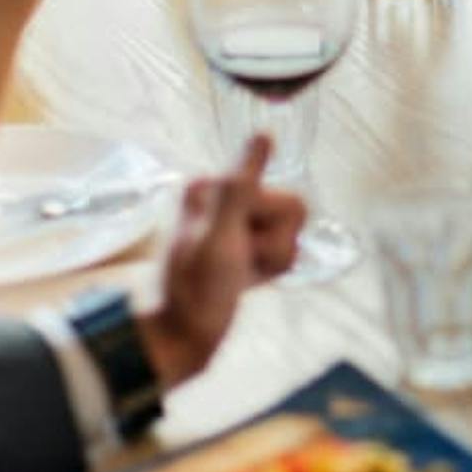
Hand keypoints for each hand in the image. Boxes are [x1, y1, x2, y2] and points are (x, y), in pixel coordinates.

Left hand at [137, 135, 306, 387]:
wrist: (180, 337)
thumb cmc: (195, 290)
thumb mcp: (217, 238)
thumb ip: (240, 187)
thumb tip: (263, 134)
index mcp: (214, 187)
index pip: (285, 200)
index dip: (269, 231)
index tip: (242, 245)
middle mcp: (226, 198)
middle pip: (291, 215)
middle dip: (273, 246)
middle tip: (240, 263)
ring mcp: (237, 223)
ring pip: (289, 235)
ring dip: (271, 261)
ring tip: (239, 274)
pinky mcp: (245, 246)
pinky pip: (281, 249)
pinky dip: (269, 269)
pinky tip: (244, 280)